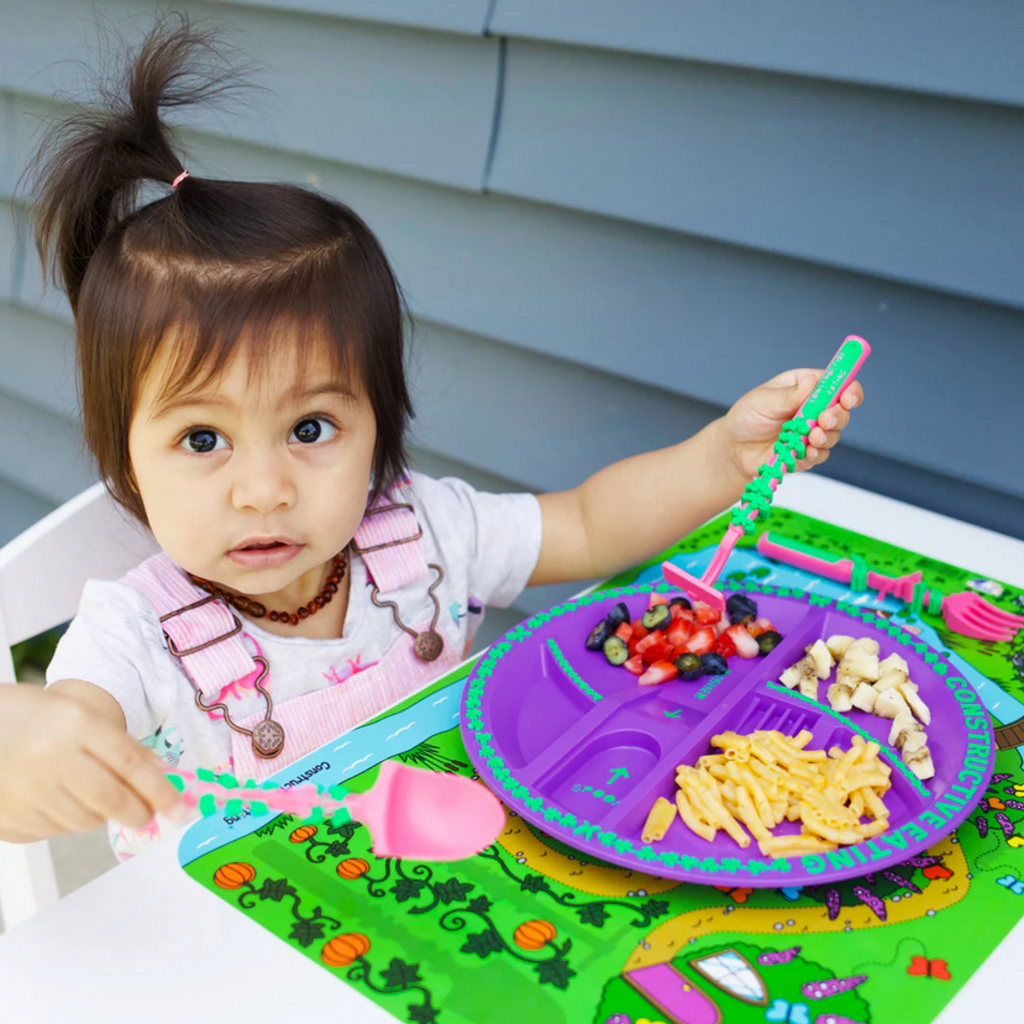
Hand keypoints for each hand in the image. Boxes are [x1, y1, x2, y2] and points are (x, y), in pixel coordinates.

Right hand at [0, 684, 184, 842]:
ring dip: (100, 815)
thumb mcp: (86, 718)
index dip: (159, 790)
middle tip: (145, 815)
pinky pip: (54, 832)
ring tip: (90, 794)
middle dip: (136, 813)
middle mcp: (49, 756)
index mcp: (75, 724)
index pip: (130, 763)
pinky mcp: (7, 816)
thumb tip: (164, 781)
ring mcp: (25, 790)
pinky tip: (59, 799)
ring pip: (84, 821)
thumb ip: (125, 747)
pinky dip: (67, 821)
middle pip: (109, 799)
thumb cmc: (44, 720)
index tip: (178, 808)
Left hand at [720, 368, 863, 481]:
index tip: (847, 399)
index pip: (838, 383)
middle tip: (824, 420)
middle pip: (842, 410)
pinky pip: (821, 454)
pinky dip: (816, 453)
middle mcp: (813, 408)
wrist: (734, 448)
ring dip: (827, 436)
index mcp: (805, 386)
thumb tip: (813, 382)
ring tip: (812, 437)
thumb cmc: (747, 417)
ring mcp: (812, 431)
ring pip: (834, 433)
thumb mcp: (764, 400)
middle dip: (838, 416)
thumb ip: (790, 395)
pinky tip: (806, 452)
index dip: (849, 389)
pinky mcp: (807, 452)